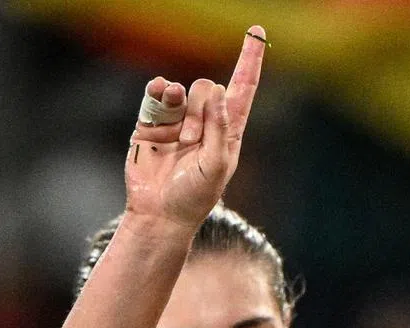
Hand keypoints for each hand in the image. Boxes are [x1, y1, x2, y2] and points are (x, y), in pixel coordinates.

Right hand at [124, 25, 266, 226]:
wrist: (159, 213)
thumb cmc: (194, 196)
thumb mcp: (216, 167)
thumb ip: (219, 129)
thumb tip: (216, 90)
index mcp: (227, 131)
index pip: (242, 88)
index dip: (250, 60)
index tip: (258, 31)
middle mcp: (204, 122)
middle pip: (206, 88)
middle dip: (200, 111)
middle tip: (192, 141)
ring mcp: (177, 120)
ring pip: (182, 90)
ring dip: (180, 107)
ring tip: (178, 136)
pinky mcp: (152, 122)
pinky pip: (157, 94)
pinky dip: (159, 90)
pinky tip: (161, 91)